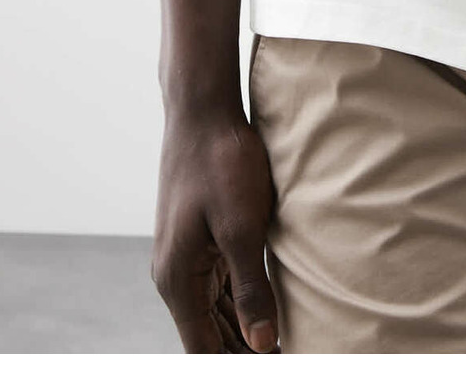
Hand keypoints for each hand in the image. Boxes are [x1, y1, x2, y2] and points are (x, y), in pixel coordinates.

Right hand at [151, 100, 279, 351]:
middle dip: (244, 349)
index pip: (204, 348)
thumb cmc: (221, 162)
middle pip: (209, 334)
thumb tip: (263, 343)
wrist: (204, 110)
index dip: (238, 363)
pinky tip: (269, 308)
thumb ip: (251, 288)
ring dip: (245, 329)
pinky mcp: (200, 239)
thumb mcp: (242, 226)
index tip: (277, 364)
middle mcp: (176, 275)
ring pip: (215, 311)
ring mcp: (187, 256)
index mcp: (178, 279)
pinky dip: (241, 302)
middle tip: (289, 353)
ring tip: (285, 341)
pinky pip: (220, 284)